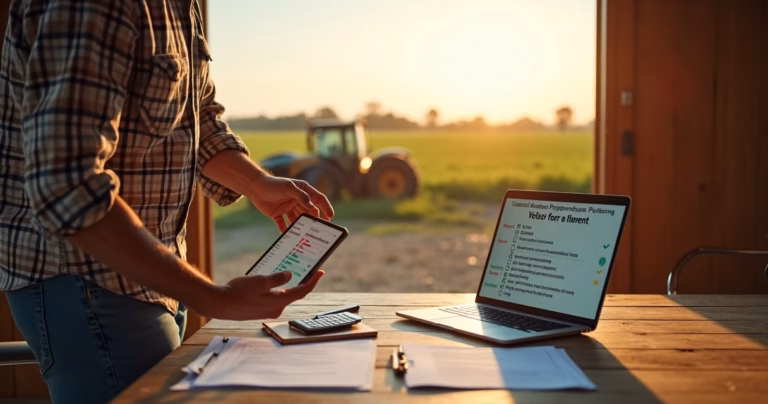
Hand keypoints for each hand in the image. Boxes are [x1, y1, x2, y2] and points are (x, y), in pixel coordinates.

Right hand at [203, 270, 323, 320]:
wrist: (219, 305)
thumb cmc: (238, 292)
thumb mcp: (260, 281)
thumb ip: (277, 279)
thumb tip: (290, 276)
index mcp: (278, 302)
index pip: (302, 291)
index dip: (313, 281)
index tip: (320, 272)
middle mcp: (275, 309)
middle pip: (294, 294)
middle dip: (301, 282)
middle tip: (307, 269)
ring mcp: (267, 311)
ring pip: (282, 297)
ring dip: (287, 286)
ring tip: (288, 272)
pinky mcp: (259, 311)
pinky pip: (272, 299)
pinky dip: (276, 290)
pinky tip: (270, 282)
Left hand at [248, 176, 334, 230]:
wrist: (254, 186)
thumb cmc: (273, 184)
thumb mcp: (288, 187)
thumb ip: (300, 196)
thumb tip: (312, 207)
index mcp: (303, 191)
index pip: (318, 199)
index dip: (326, 207)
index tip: (330, 216)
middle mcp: (297, 200)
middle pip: (309, 212)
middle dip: (314, 220)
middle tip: (318, 230)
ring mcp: (288, 207)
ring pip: (298, 219)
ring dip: (301, 227)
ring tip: (304, 236)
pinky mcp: (278, 214)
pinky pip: (284, 224)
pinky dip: (286, 230)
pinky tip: (288, 236)